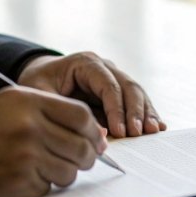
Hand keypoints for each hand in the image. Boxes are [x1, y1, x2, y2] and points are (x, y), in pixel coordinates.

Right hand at [0, 87, 106, 196]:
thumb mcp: (12, 102)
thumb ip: (54, 110)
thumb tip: (97, 133)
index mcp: (29, 102)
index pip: (81, 116)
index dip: (94, 131)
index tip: (96, 139)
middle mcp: (29, 127)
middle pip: (82, 146)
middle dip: (88, 156)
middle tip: (84, 158)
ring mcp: (25, 156)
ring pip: (71, 170)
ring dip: (67, 171)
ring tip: (52, 165)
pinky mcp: (19, 181)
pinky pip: (51, 186)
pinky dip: (46, 183)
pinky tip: (30, 175)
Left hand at [18, 52, 166, 137]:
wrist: (40, 75)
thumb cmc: (38, 83)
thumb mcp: (41, 94)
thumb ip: (67, 111)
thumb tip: (101, 133)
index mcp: (87, 63)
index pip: (109, 85)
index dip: (117, 108)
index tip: (120, 131)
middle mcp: (106, 67)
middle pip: (129, 86)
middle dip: (136, 111)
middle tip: (139, 133)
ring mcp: (115, 77)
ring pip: (138, 93)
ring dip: (146, 113)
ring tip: (152, 131)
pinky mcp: (119, 91)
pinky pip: (137, 101)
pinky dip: (146, 114)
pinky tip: (157, 126)